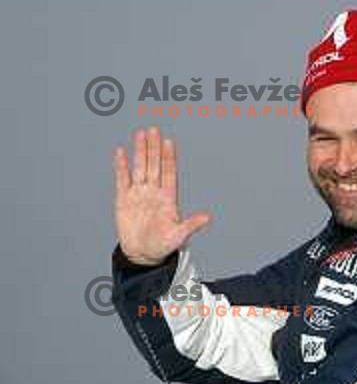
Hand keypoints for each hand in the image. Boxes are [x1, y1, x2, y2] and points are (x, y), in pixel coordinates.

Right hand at [113, 126, 211, 264]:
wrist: (143, 254)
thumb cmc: (163, 245)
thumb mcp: (179, 236)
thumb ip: (191, 225)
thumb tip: (208, 217)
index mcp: (168, 198)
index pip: (169, 172)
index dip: (168, 157)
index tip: (168, 142)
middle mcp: (154, 192)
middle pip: (154, 165)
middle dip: (154, 148)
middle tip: (153, 129)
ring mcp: (139, 194)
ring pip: (139, 168)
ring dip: (140, 152)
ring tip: (140, 134)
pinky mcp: (124, 200)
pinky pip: (122, 179)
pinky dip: (121, 166)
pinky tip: (121, 152)